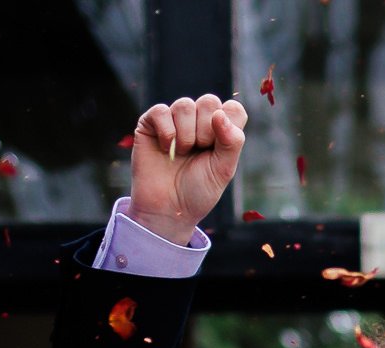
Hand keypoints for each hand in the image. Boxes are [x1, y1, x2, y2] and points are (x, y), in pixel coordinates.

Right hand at [127, 94, 247, 245]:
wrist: (168, 209)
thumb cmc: (198, 191)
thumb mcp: (224, 170)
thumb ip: (231, 142)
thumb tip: (219, 113)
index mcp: (220, 131)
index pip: (233, 108)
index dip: (229, 124)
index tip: (219, 147)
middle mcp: (198, 121)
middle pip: (209, 101)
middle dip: (206, 130)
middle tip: (199, 151)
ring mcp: (174, 120)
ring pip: (185, 105)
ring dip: (186, 134)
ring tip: (182, 154)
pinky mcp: (151, 123)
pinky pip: (161, 111)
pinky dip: (167, 132)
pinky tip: (166, 149)